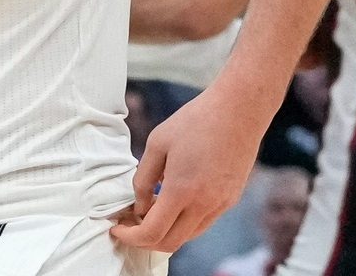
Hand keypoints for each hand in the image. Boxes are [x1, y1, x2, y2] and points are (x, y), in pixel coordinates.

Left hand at [111, 84, 266, 252]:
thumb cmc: (194, 122)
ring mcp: (222, 205)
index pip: (152, 232)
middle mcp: (205, 205)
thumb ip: (143, 179)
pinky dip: (183, 223)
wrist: (238, 112)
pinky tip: (170, 203)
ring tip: (147, 212)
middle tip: (128, 225)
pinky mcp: (231, 200)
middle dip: (145, 241)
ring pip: (188, 236)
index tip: (116, 228)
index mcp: (182, 191)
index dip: (130, 236)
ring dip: (165, 233)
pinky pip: (202, 223)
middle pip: (171, 243)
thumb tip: (140, 206)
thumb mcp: (157, 144)